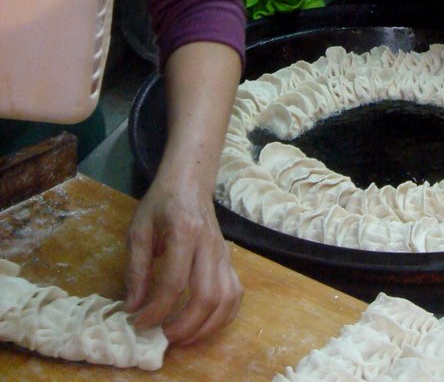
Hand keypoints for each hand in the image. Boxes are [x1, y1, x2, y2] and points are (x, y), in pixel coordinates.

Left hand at [124, 175, 242, 345]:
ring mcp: (223, 253)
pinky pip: (236, 293)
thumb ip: (135, 268)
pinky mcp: (229, 259)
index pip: (174, 283)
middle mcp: (210, 245)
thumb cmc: (162, 202)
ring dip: (207, 327)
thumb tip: (133, 307)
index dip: (156, 310)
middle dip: (184, 326)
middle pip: (206, 296)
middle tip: (162, 337)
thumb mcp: (139, 229)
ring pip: (226, 299)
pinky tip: (205, 324)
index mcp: (185, 232)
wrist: (190, 181)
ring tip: (183, 337)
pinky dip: (224, 316)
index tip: (138, 322)